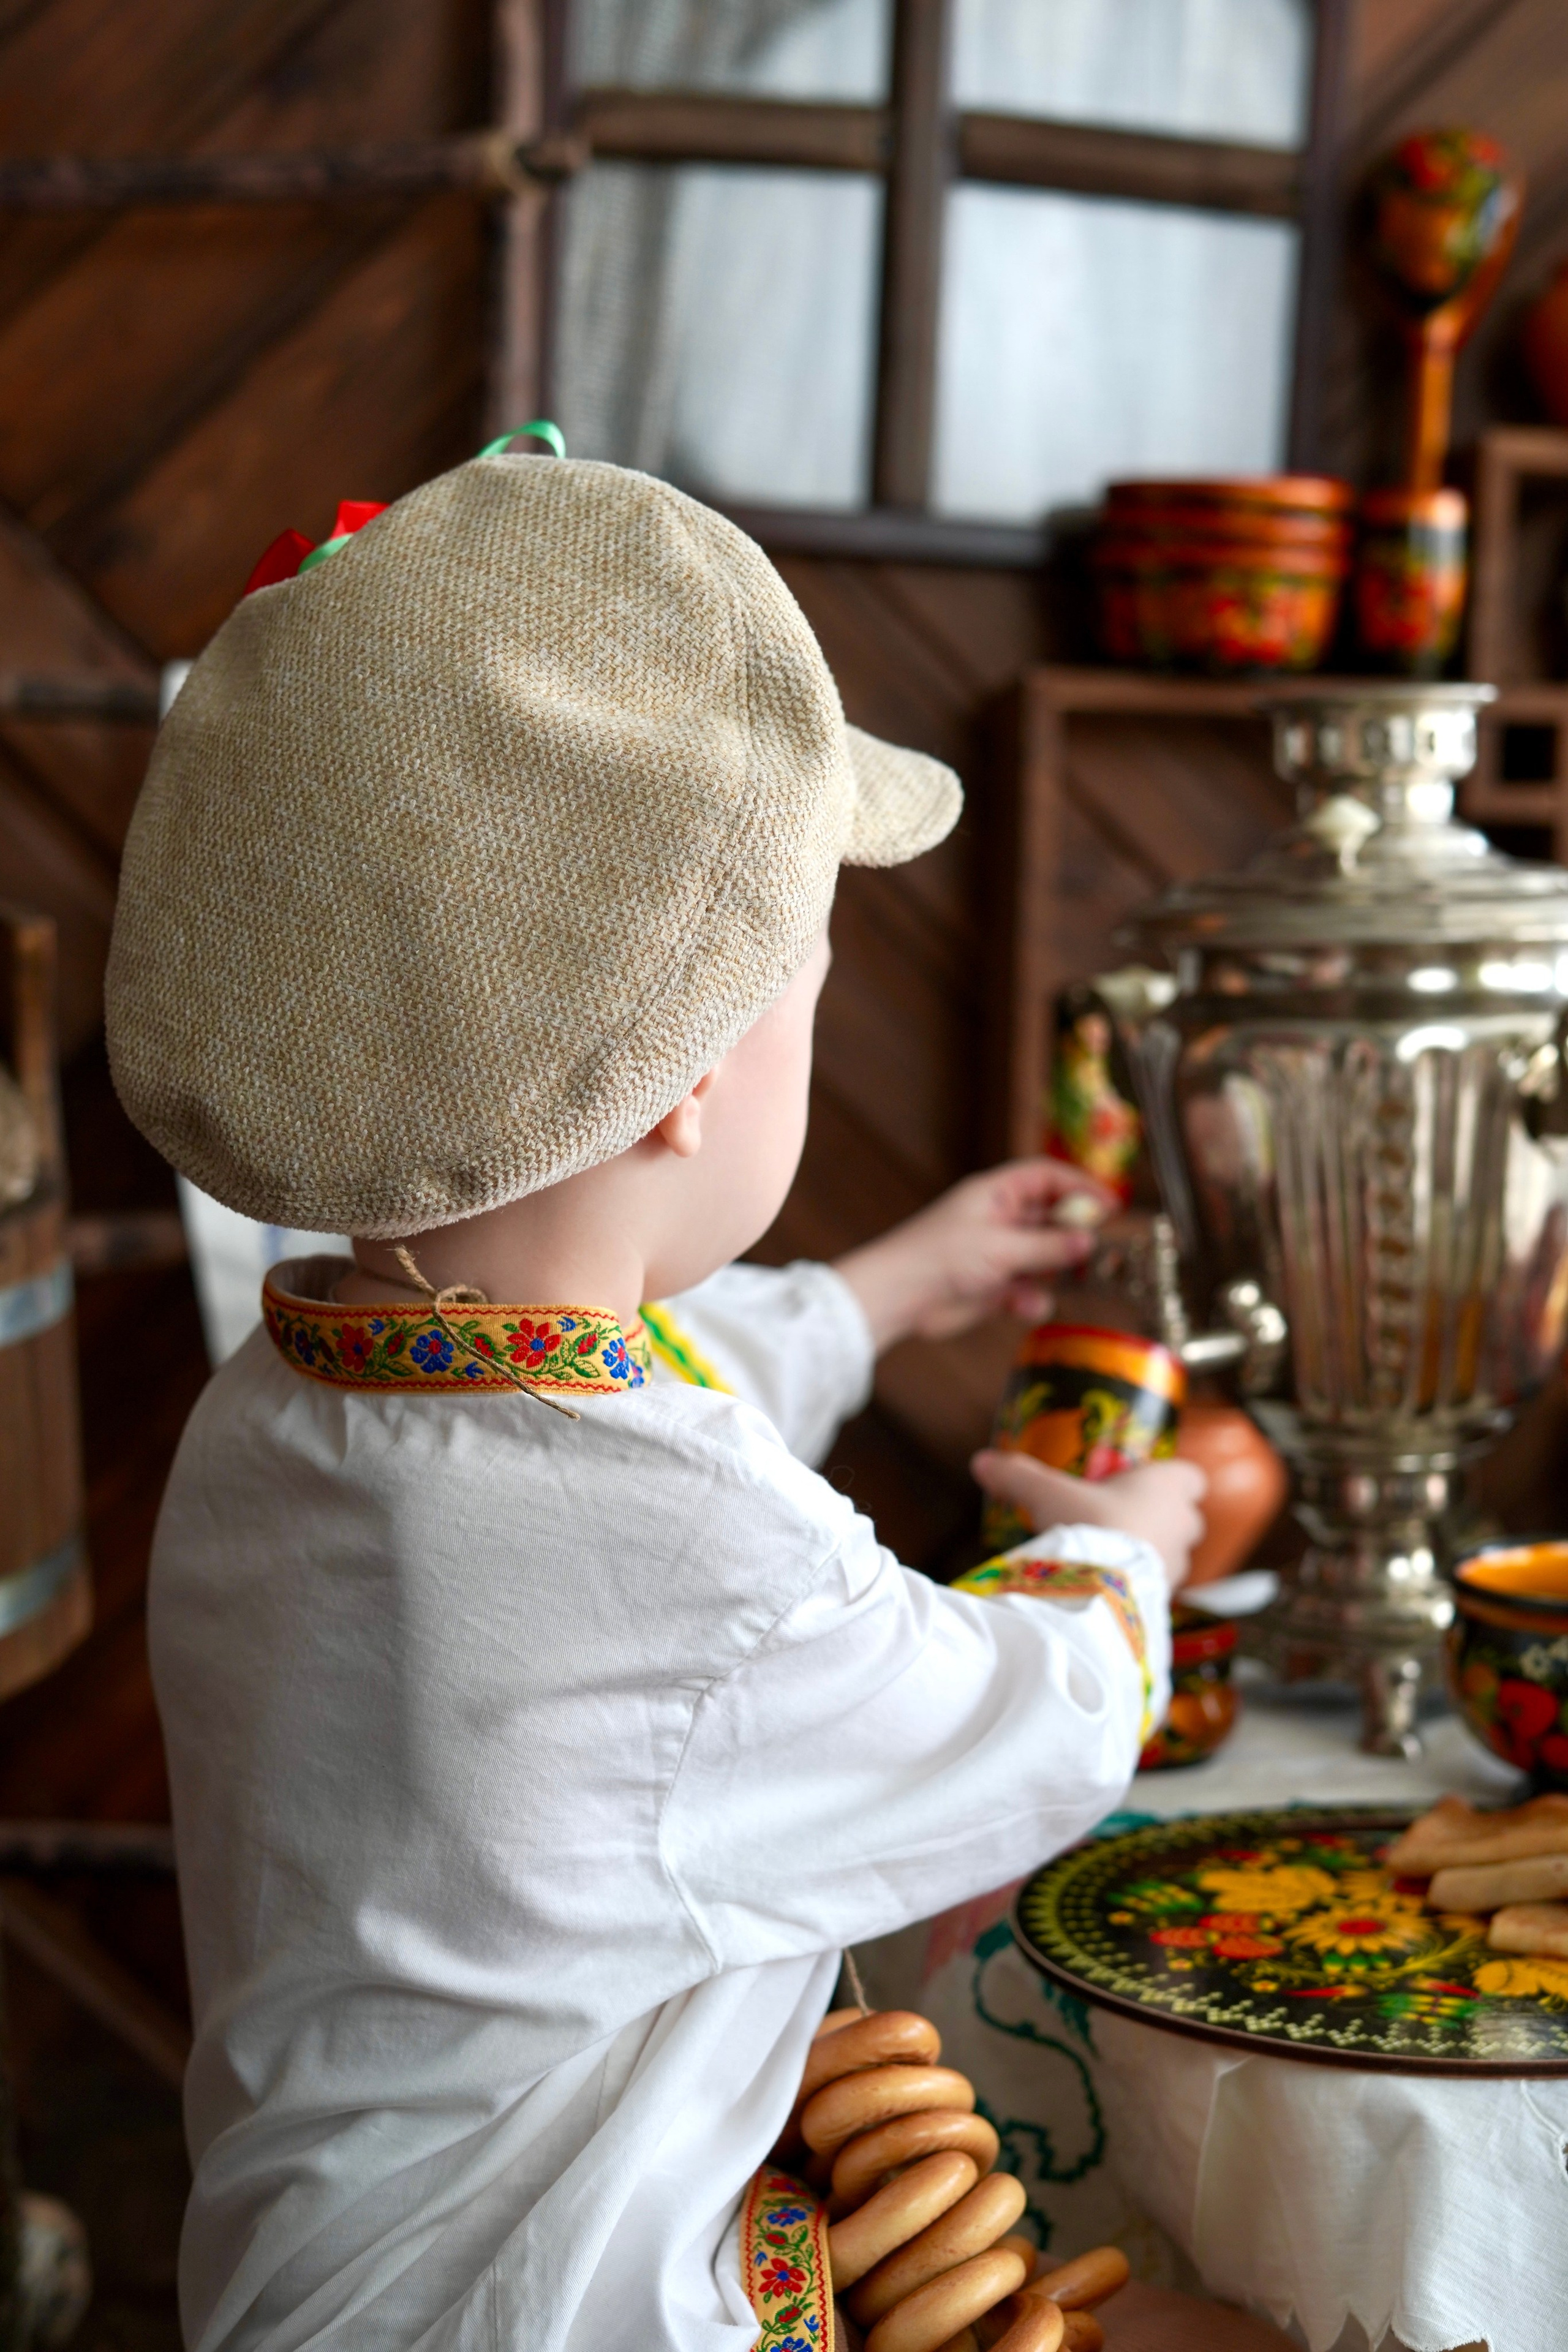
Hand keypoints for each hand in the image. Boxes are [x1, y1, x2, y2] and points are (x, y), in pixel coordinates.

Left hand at [832, 1158, 1112, 1351]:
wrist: (899, 1298)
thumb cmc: (939, 1256)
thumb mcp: (1001, 1247)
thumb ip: (1048, 1246)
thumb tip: (1089, 1240)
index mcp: (996, 1194)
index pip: (1047, 1178)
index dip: (1080, 1186)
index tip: (1110, 1205)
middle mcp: (1000, 1220)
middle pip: (1052, 1218)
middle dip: (1076, 1234)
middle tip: (1102, 1250)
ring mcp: (998, 1255)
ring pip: (1044, 1258)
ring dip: (1059, 1270)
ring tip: (1078, 1280)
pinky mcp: (993, 1288)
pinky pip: (1028, 1290)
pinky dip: (1033, 1299)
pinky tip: (1028, 1305)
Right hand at [969, 1451, 1207, 1590]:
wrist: (1101, 1589)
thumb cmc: (1089, 1526)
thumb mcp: (1047, 1494)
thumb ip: (1019, 1476)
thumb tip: (983, 1462)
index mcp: (1166, 1487)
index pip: (1191, 1477)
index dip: (1174, 1479)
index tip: (1149, 1482)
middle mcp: (1181, 1525)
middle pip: (1186, 1518)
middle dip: (1160, 1518)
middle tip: (1124, 1518)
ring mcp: (1176, 1566)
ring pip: (1172, 1554)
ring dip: (1150, 1553)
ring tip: (1112, 1556)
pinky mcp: (1165, 1599)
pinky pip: (1156, 1587)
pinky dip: (1139, 1584)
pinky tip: (1109, 1586)